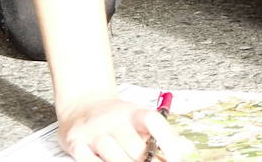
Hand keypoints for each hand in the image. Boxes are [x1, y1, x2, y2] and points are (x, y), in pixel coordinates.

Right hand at [57, 96, 186, 161]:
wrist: (82, 105)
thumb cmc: (116, 119)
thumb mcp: (140, 120)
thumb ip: (164, 135)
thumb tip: (187, 148)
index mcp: (134, 112)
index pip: (154, 121)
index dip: (169, 141)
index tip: (176, 158)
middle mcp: (114, 119)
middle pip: (135, 147)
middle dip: (143, 161)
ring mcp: (94, 131)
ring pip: (112, 154)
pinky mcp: (75, 142)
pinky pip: (88, 161)